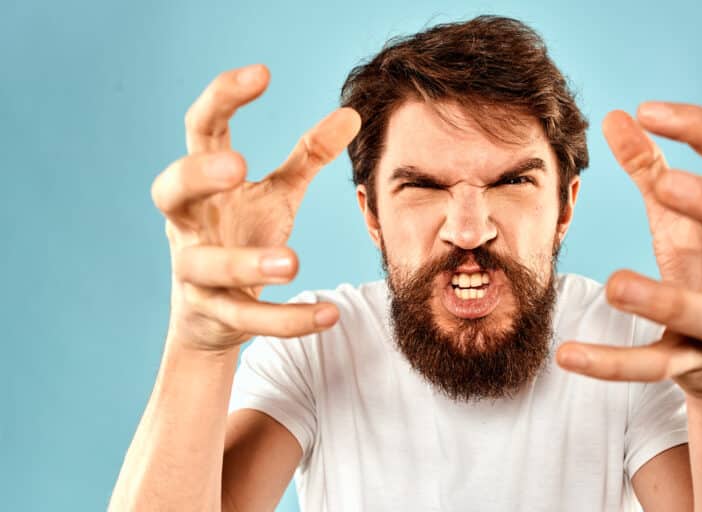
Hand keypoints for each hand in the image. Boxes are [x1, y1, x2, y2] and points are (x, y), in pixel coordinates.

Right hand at [151, 64, 360, 351]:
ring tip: (294, 262)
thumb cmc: (241, 236)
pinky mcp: (214, 313)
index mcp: (204, 184)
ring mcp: (194, 270)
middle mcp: (189, 223)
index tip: (262, 74)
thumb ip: (307, 156)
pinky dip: (286, 319)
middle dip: (197, 175)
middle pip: (170, 190)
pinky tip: (328, 314)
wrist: (212, 316)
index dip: (222, 99)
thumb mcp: (275, 194)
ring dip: (246, 262)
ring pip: (205, 265)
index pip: (200, 130)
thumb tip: (351, 114)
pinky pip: (245, 318)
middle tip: (239, 166)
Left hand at [557, 102, 701, 398]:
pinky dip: (611, 363)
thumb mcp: (681, 219)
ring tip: (614, 284)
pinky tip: (566, 355)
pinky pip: (656, 365)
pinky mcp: (696, 362)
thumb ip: (651, 168)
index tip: (647, 109)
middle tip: (665, 185)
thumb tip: (617, 115)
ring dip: (662, 298)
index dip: (701, 129)